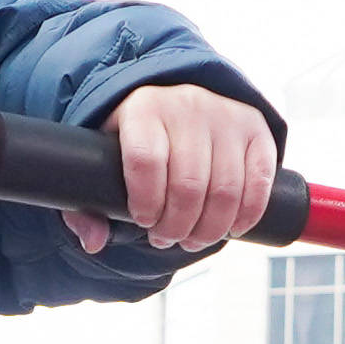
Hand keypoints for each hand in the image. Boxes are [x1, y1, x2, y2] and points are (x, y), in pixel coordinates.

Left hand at [63, 82, 281, 256]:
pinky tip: (231, 228)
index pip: (145, 160)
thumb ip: (85, 206)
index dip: (145, 202)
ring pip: (226, 189)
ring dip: (210, 228)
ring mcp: (226, 115)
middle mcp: (187, 104)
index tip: (143, 221)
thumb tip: (95, 241)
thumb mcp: (102, 164)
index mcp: (143, 108)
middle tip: (166, 239)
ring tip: (193, 239)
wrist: (175, 102)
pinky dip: (247, 214)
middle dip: (177, 226)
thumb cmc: (134, 141)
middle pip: (189, 183)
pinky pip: (259, 180)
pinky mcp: (255, 128)